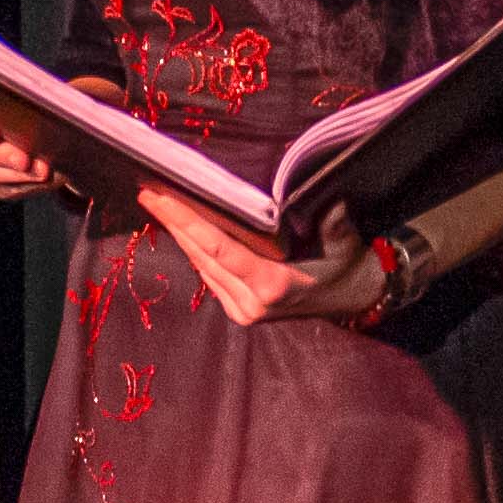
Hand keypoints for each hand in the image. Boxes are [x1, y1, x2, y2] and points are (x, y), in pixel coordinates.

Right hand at [0, 87, 51, 203]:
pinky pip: (5, 189)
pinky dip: (26, 184)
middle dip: (3, 156)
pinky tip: (44, 178)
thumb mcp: (27, 90)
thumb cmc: (32, 96)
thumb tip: (39, 107)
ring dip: (18, 174)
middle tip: (24, 159)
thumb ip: (25, 96)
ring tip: (42, 170)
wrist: (46, 122)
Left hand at [140, 186, 377, 325]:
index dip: (186, 222)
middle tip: (147, 191)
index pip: (218, 248)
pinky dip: (195, 251)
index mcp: (272, 285)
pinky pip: (209, 276)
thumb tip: (325, 193)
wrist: (355, 300)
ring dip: (179, 235)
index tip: (161, 199)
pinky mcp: (240, 311)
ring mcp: (243, 311)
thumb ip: (333, 222)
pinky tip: (180, 229)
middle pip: (201, 256)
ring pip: (201, 267)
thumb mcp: (345, 242)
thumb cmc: (348, 267)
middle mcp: (251, 302)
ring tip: (157, 204)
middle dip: (173, 222)